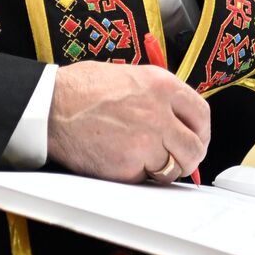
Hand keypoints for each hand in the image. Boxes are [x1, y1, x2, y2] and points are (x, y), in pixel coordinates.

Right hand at [47, 62, 210, 183]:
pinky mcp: (128, 165)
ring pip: (174, 167)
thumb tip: (176, 114)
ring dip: (164, 169)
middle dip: (190, 157)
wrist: (51, 105)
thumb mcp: (130, 75)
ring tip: (147, 161)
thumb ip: (157, 94)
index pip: (202, 114)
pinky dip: (138, 176)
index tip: (197, 138)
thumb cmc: (81, 88)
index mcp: (162, 85)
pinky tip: (122, 161)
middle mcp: (159, 112)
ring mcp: (146, 141)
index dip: (202, 131)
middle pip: (196, 147)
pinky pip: (145, 179)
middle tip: (179, 159)